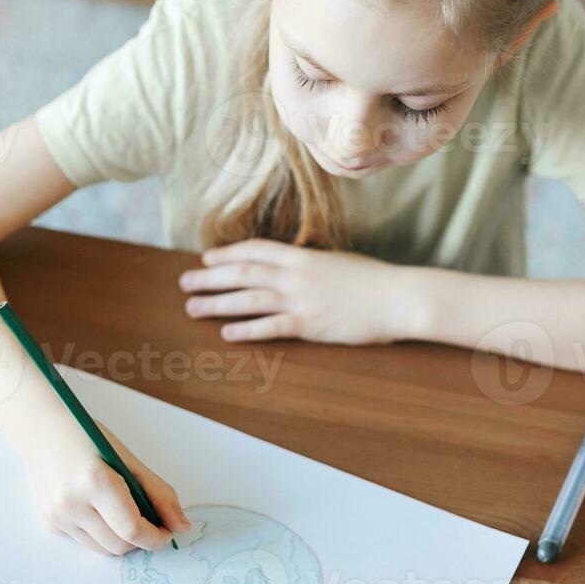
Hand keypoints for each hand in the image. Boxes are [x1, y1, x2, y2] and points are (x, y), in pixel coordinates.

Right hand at [18, 417, 188, 555]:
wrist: (40, 429)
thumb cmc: (86, 438)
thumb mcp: (127, 459)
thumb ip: (158, 494)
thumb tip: (181, 526)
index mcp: (96, 481)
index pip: (133, 529)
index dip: (156, 537)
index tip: (166, 532)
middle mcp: (72, 503)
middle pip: (119, 546)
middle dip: (140, 540)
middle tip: (148, 522)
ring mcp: (57, 516)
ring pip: (102, 549)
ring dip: (120, 539)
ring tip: (122, 513)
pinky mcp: (50, 523)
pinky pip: (85, 541)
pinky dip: (99, 532)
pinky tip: (96, 508)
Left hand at [179, 239, 409, 344]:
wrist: (400, 297)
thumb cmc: (375, 282)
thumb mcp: (339, 264)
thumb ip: (312, 267)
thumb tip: (294, 269)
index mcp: (303, 257)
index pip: (255, 250)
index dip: (227, 254)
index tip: (206, 258)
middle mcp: (296, 275)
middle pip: (243, 273)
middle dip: (210, 277)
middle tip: (184, 283)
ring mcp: (302, 299)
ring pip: (249, 299)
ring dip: (217, 303)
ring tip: (193, 308)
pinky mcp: (310, 324)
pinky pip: (271, 327)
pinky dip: (246, 329)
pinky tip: (226, 333)